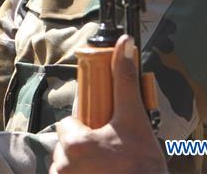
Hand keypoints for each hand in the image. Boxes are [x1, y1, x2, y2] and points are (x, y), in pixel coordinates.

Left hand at [51, 35, 166, 173]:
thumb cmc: (143, 166)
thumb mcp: (135, 120)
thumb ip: (125, 82)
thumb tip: (124, 45)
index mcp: (74, 143)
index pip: (67, 124)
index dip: (84, 125)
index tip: (100, 131)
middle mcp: (62, 165)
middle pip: (66, 145)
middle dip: (84, 146)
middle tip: (109, 152)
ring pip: (67, 165)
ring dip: (81, 165)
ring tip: (106, 167)